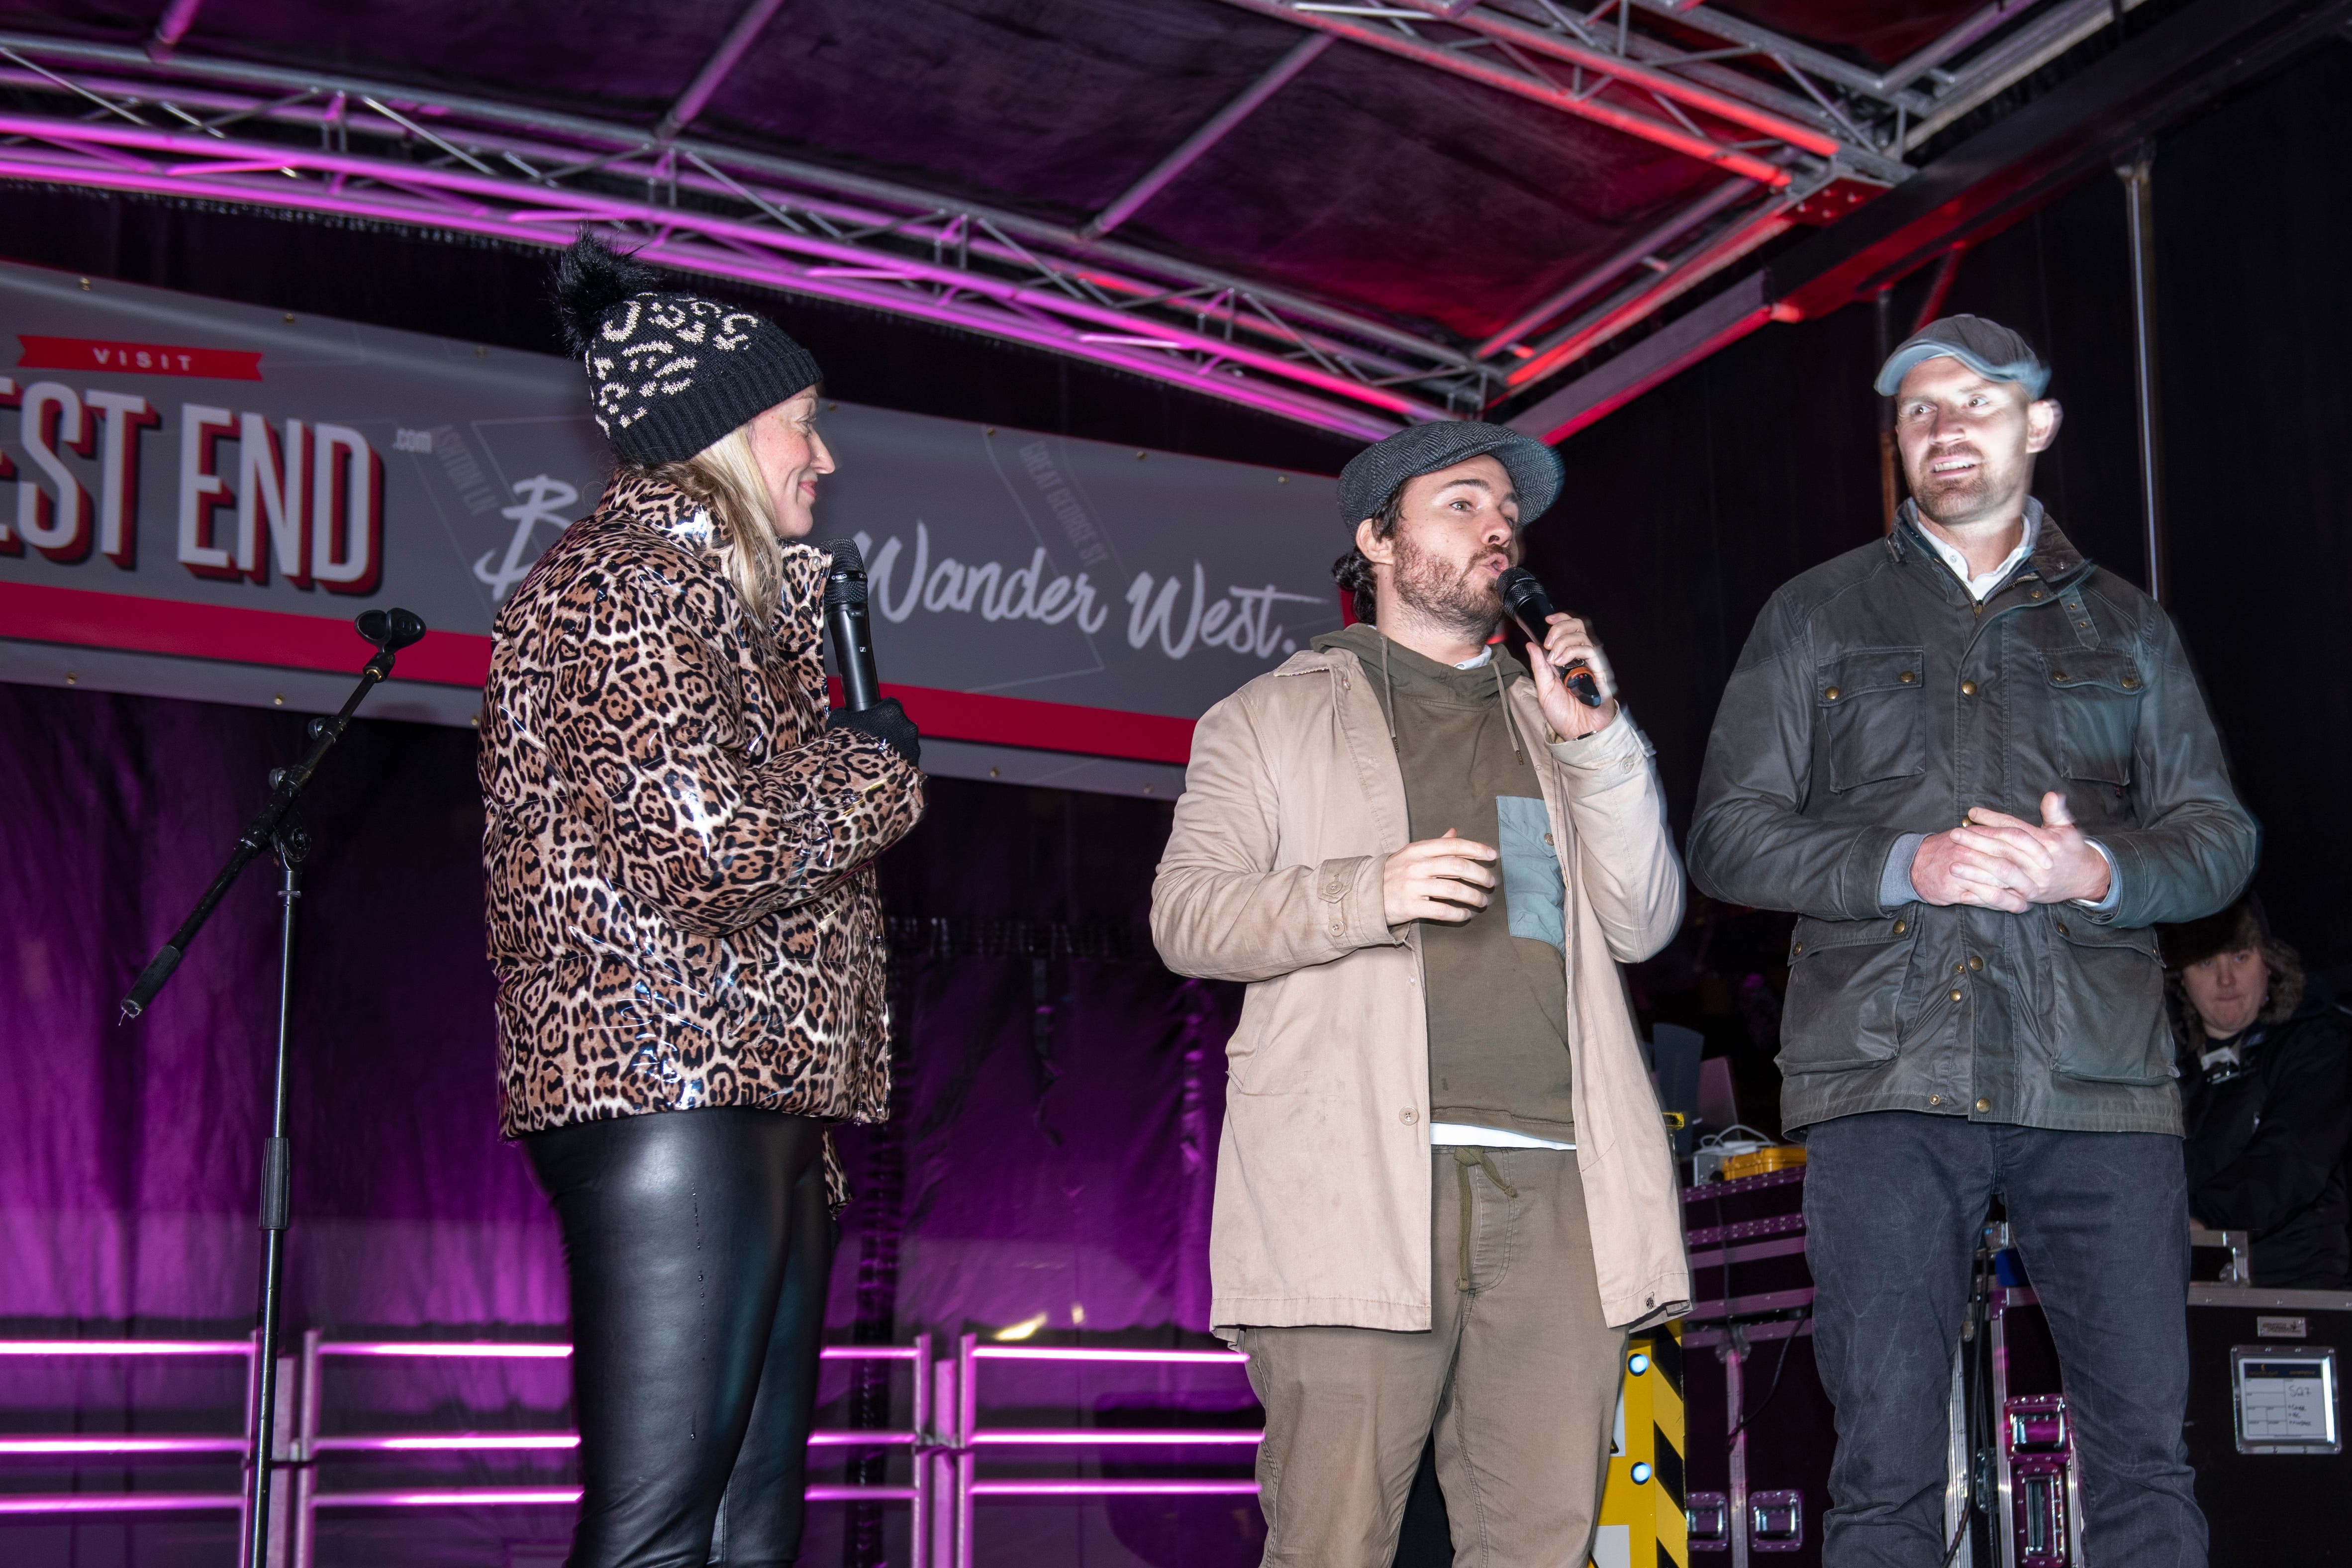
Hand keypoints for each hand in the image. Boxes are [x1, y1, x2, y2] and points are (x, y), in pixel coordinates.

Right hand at [826, 698, 920, 766]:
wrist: (860, 775)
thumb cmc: (850, 746)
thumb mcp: (839, 723)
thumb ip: (843, 714)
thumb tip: (841, 712)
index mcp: (891, 710)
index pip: (889, 704)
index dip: (879, 711)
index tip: (872, 719)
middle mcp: (907, 725)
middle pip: (899, 723)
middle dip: (889, 730)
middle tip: (874, 740)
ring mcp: (913, 745)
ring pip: (905, 742)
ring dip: (895, 747)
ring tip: (878, 756)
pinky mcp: (914, 763)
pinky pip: (906, 760)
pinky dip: (897, 762)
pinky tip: (884, 768)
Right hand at [1382, 828, 1496, 926]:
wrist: (1365, 895)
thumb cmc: (1394, 873)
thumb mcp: (1411, 854)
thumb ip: (1436, 845)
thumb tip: (1456, 832)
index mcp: (1418, 850)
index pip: (1453, 846)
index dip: (1476, 849)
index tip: (1493, 855)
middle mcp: (1416, 866)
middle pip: (1457, 867)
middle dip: (1480, 875)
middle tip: (1491, 882)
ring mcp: (1413, 887)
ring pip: (1452, 890)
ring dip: (1473, 896)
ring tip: (1482, 901)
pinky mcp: (1410, 907)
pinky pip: (1441, 911)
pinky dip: (1458, 914)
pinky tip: (1466, 914)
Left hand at [1526, 612, 1618, 740]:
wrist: (1577, 732)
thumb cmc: (1563, 715)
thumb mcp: (1544, 688)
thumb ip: (1539, 666)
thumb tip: (1531, 644)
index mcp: (1567, 660)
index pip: (1568, 631)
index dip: (1560, 620)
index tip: (1546, 621)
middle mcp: (1580, 659)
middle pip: (1577, 626)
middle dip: (1560, 628)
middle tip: (1548, 643)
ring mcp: (1590, 663)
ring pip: (1582, 636)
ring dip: (1563, 642)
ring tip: (1553, 659)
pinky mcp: (1600, 671)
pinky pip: (1590, 650)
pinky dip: (1572, 651)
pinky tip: (1561, 663)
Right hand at [1910, 830, 2033, 912]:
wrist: (1913, 865)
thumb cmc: (1946, 851)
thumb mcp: (1969, 836)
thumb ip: (1993, 834)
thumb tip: (2023, 835)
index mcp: (1977, 835)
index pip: (2011, 837)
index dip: (2032, 849)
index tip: (2050, 859)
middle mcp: (1970, 851)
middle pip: (2005, 864)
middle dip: (2026, 877)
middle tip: (2044, 885)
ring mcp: (1961, 870)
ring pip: (1995, 884)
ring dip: (2015, 896)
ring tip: (2030, 901)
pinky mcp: (1954, 889)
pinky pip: (1981, 899)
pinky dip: (2000, 905)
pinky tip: (2013, 907)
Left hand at [1951, 792, 2110, 905]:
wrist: (2085, 879)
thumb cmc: (2072, 850)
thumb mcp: (2067, 828)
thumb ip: (2056, 812)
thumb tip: (2052, 795)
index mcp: (2047, 843)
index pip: (2015, 829)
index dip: (1993, 820)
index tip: (1972, 812)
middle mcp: (2038, 864)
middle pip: (2004, 850)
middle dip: (1977, 842)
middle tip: (1954, 834)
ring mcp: (2032, 883)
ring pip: (2001, 874)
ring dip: (1975, 870)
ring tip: (1953, 862)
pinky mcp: (2027, 898)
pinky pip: (2002, 898)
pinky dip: (1982, 896)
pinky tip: (1962, 891)